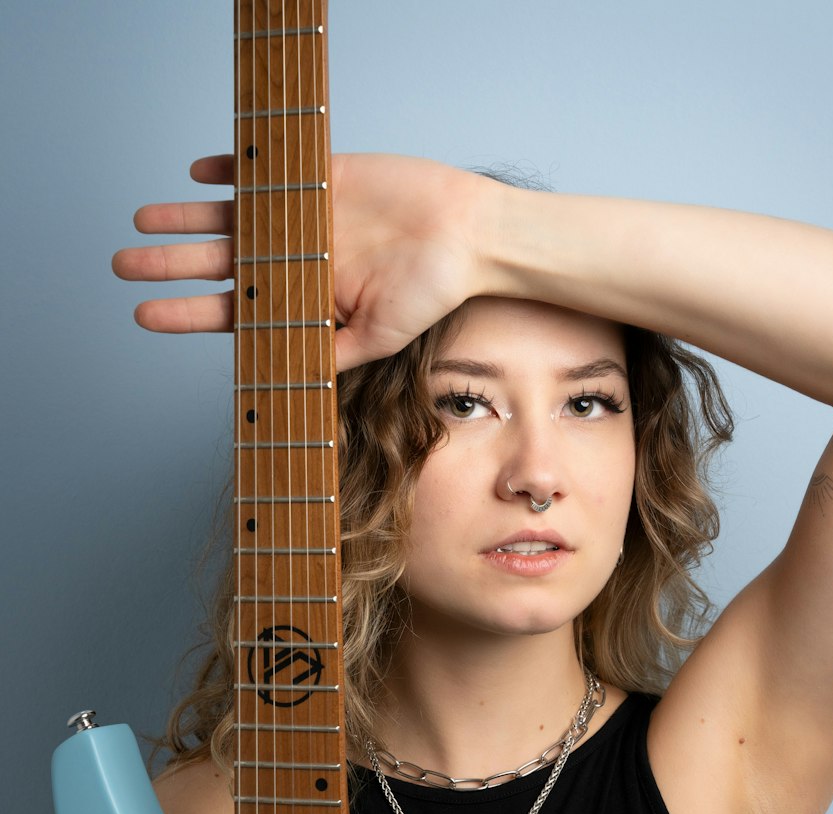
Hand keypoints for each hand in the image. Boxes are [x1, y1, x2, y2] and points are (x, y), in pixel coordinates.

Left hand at [112, 153, 502, 369]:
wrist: (468, 234)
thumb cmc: (431, 291)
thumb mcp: (375, 339)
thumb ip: (327, 355)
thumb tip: (282, 382)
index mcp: (301, 300)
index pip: (232, 310)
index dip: (186, 313)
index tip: (145, 316)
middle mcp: (293, 258)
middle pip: (218, 262)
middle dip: (169, 264)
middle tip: (124, 265)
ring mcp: (301, 217)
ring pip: (229, 217)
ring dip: (185, 217)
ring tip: (142, 218)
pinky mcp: (318, 178)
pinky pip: (265, 173)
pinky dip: (232, 171)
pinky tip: (201, 174)